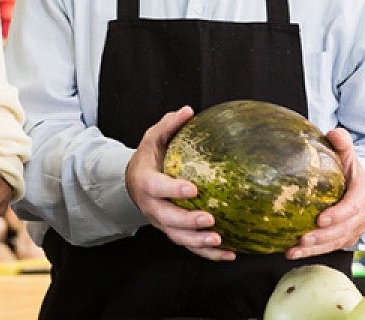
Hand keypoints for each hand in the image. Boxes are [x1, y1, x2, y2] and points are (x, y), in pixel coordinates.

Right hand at [125, 107, 234, 261]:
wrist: (134, 181)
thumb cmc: (149, 157)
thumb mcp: (154, 138)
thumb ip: (170, 125)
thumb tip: (189, 110)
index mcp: (145, 181)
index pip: (157, 188)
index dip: (173, 190)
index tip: (193, 189)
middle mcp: (151, 206)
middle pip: (167, 218)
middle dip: (188, 221)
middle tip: (209, 219)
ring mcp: (161, 222)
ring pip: (178, 237)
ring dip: (198, 242)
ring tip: (220, 240)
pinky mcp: (172, 232)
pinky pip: (189, 246)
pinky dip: (208, 253)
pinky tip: (229, 253)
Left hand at [287, 128, 364, 259]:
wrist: (356, 183)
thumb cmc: (346, 166)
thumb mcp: (347, 153)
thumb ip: (342, 142)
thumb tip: (334, 133)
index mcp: (362, 194)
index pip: (353, 207)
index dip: (339, 215)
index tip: (321, 219)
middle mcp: (361, 215)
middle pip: (343, 230)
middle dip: (323, 237)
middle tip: (303, 238)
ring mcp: (353, 229)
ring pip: (335, 243)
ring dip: (314, 249)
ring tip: (293, 250)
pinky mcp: (343, 237)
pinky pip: (327, 247)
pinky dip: (310, 252)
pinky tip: (290, 252)